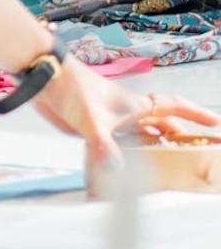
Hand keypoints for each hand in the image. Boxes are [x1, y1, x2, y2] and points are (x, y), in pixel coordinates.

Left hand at [32, 60, 217, 163]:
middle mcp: (127, 113)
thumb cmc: (72, 89)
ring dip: (156, 144)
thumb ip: (105, 145)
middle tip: (198, 149)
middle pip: (161, 124)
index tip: (216, 124)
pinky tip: (128, 164)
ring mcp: (111, 120)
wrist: (45, 79)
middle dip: (181, 135)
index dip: (195, 115)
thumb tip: (117, 169)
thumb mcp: (92, 120)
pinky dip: (128, 151)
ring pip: (142, 133)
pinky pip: (120, 140)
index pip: (173, 108)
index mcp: (136, 106)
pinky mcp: (93, 126)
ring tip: (170, 160)